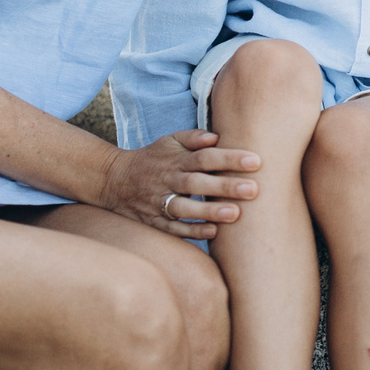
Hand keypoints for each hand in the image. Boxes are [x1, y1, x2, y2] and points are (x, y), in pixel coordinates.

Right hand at [101, 130, 260, 237]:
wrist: (113, 179)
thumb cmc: (153, 158)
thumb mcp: (169, 141)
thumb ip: (193, 137)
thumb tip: (216, 136)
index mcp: (177, 159)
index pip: (206, 157)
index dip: (230, 159)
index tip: (256, 161)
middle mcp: (169, 180)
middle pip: (198, 182)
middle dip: (225, 186)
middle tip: (254, 189)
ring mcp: (159, 201)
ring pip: (185, 208)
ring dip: (209, 211)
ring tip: (235, 214)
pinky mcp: (154, 221)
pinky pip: (173, 228)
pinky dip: (191, 231)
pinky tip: (213, 232)